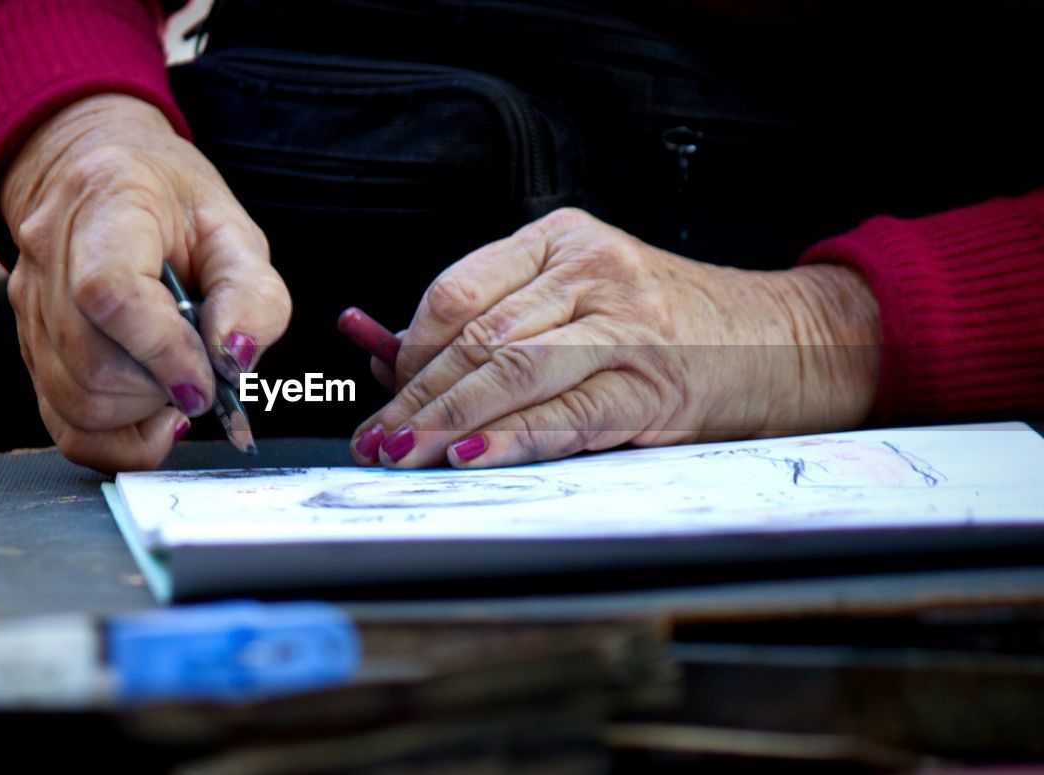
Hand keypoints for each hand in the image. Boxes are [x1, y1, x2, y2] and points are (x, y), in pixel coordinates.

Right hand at [1, 94, 289, 471]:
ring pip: (76, 403)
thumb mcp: (235, 234)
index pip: (111, 295)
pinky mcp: (32, 351)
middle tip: (201, 371)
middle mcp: (50, 256)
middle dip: (161, 389)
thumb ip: (253, 295)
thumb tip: (236, 359)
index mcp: (105, 204)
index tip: (206, 381)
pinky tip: (151, 414)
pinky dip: (118, 439)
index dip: (164, 353)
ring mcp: (31, 307)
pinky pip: (65, 425)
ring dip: (142, 412)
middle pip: (92, 366)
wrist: (103, 180)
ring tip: (178, 380)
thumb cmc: (175, 207)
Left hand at [350, 208, 879, 467]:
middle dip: (413, 395)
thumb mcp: (577, 296)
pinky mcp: (652, 384)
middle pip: (475, 336)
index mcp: (561, 240)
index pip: (458, 292)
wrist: (778, 339)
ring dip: (445, 421)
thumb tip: (379, 349)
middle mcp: (592, 272)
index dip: (409, 348)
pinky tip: (471, 456)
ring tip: (403, 454)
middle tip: (377, 438)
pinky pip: (568, 413)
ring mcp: (626, 325)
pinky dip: (512, 437)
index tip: (383, 389)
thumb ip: (490, 318)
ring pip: (511, 372)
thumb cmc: (662, 321)